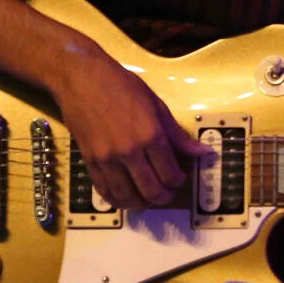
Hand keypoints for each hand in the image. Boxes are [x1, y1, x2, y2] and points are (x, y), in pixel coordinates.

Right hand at [48, 52, 214, 209]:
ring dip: (141, 204)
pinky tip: (125, 197)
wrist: (82, 78)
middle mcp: (130, 151)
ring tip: (148, 199)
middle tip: (167, 193)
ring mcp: (108, 158)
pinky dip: (117, 200)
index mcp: (151, 135)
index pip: (170, 174)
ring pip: (128, 196)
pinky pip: (105, 190)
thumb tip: (201, 152)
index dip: (178, 181)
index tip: (179, 178)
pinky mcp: (90, 161)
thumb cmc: (120, 86)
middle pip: (151, 190)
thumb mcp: (156, 105)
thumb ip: (177, 135)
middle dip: (163, 197)